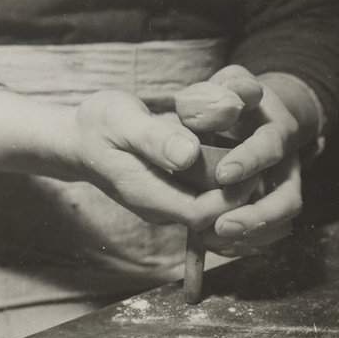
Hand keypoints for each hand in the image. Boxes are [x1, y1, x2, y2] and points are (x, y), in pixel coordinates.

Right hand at [71, 90, 257, 228]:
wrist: (78, 140)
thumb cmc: (97, 125)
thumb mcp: (121, 121)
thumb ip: (154, 139)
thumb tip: (189, 154)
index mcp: (147, 194)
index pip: (201, 214)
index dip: (231, 197)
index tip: (250, 167)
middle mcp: (159, 207)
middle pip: (212, 216)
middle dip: (240, 195)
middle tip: (261, 160)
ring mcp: (164, 203)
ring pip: (210, 209)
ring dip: (235, 190)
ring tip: (254, 159)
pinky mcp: (168, 194)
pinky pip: (203, 198)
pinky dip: (223, 184)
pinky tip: (236, 159)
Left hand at [175, 65, 305, 256]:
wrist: (252, 115)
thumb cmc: (230, 98)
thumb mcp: (227, 84)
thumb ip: (222, 90)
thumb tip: (224, 106)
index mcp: (277, 128)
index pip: (271, 146)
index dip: (250, 161)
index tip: (223, 175)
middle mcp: (287, 163)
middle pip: (288, 198)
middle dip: (257, 216)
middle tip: (221, 226)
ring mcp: (284, 187)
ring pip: (282, 223)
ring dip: (252, 236)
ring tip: (213, 241)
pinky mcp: (274, 205)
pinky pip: (270, 233)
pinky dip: (247, 243)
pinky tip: (217, 244)